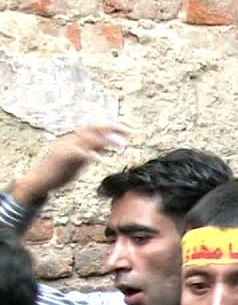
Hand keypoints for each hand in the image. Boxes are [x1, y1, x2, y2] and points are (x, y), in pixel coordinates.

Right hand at [11, 122, 129, 205]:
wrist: (38, 181)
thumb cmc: (60, 170)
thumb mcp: (80, 158)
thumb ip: (91, 149)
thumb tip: (107, 142)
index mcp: (75, 138)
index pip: (96, 126)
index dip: (112, 124)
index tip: (130, 125)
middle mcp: (71, 138)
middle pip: (94, 127)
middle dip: (113, 127)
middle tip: (132, 131)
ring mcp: (66, 146)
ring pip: (88, 138)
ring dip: (107, 140)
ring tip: (123, 144)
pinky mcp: (62, 157)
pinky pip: (78, 153)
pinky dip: (91, 155)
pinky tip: (102, 160)